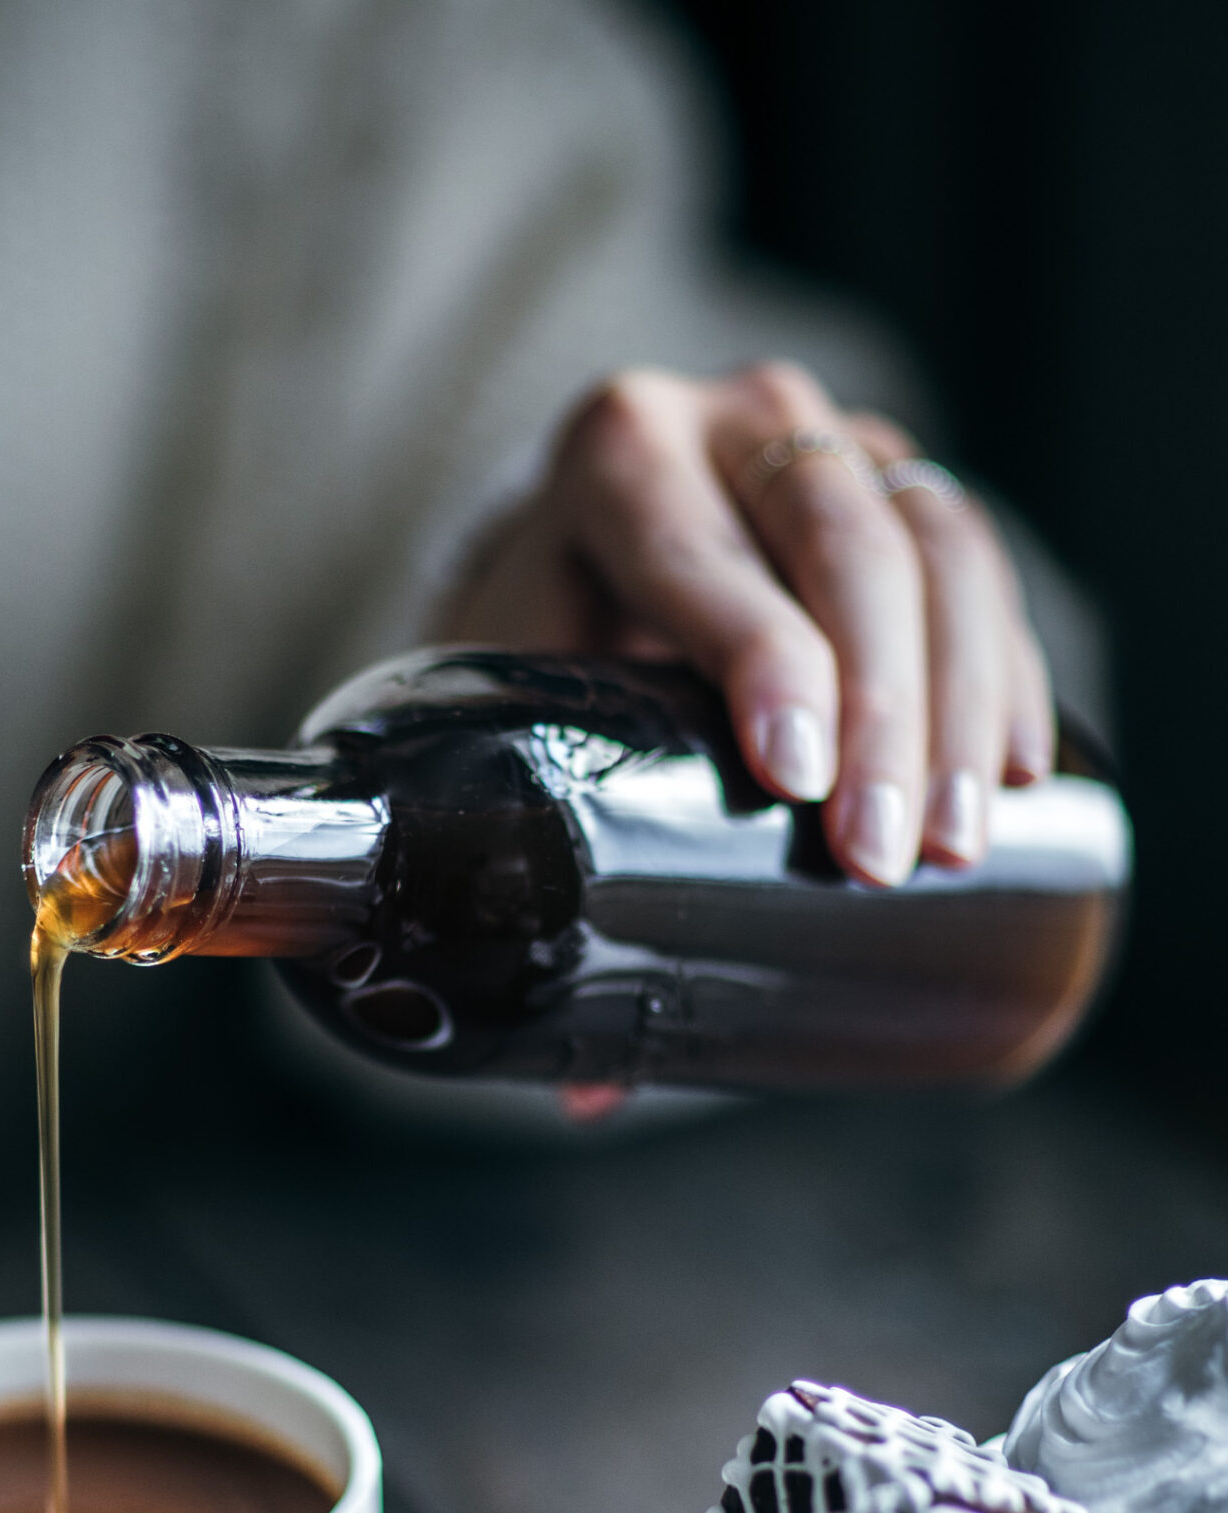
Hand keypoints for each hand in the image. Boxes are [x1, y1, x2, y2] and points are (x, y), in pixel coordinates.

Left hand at [430, 364, 1054, 884]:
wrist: (563, 552)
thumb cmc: (520, 645)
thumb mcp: (496, 702)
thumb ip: (518, 854)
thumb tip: (584, 1089)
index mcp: (610, 454)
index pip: (696, 548)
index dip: (760, 656)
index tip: (797, 775)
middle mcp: (728, 420)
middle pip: (840, 541)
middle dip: (881, 708)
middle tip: (886, 854)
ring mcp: (828, 439)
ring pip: (936, 538)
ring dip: (963, 696)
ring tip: (959, 839)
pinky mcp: (899, 480)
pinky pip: (982, 558)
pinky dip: (1007, 665)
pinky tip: (1018, 771)